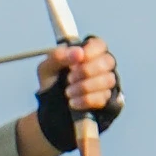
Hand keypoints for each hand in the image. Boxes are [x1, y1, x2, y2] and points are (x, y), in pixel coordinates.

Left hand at [17, 35, 119, 155]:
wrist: (51, 111)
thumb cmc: (52, 84)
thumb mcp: (47, 69)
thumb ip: (58, 57)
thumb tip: (78, 53)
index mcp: (88, 53)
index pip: (100, 45)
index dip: (92, 50)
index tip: (79, 58)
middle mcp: (101, 66)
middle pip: (108, 61)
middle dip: (88, 70)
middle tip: (69, 78)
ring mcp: (106, 84)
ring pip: (108, 80)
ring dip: (86, 86)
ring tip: (68, 93)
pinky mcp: (106, 101)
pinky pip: (103, 98)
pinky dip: (86, 100)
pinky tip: (72, 103)